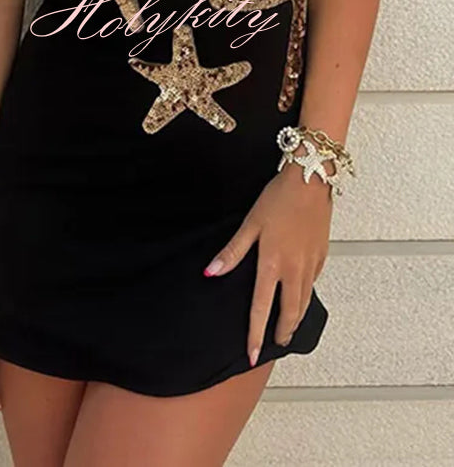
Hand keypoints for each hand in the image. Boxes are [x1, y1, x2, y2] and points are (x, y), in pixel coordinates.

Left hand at [203, 153, 331, 365]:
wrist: (310, 180)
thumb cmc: (278, 198)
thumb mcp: (250, 224)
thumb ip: (232, 252)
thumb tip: (212, 272)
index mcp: (272, 263)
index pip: (261, 307)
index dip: (255, 333)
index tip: (252, 353)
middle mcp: (294, 269)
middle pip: (290, 312)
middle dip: (282, 332)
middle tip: (274, 345)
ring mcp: (311, 264)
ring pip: (304, 301)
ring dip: (295, 318)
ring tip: (287, 329)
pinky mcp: (322, 255)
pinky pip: (313, 283)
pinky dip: (305, 296)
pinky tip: (300, 295)